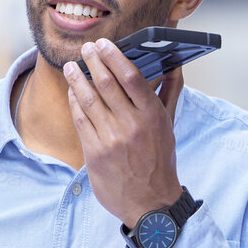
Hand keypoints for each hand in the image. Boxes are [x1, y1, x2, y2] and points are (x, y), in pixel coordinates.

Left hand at [62, 38, 183, 228]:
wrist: (150, 203)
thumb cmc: (160, 161)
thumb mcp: (169, 126)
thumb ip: (170, 93)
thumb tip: (175, 65)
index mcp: (152, 116)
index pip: (131, 76)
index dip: (114, 56)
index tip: (104, 44)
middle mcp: (131, 125)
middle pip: (106, 83)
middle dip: (93, 62)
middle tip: (86, 49)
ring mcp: (111, 139)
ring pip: (88, 99)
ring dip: (77, 79)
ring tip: (72, 66)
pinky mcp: (94, 152)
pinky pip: (80, 119)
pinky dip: (74, 102)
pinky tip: (72, 92)